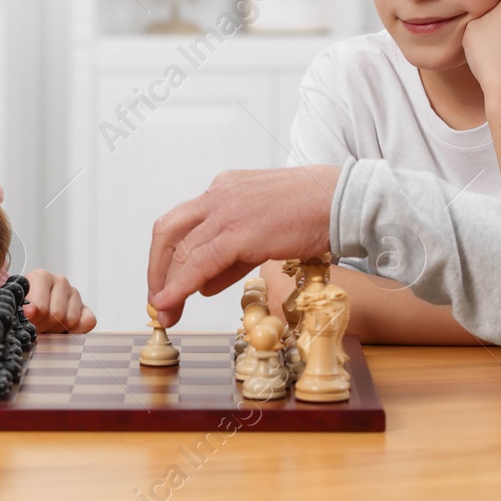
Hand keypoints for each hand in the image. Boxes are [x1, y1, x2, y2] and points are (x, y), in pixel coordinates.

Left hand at [22, 269, 96, 332]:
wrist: (30, 315)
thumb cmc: (22, 311)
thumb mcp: (15, 308)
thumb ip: (18, 308)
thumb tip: (30, 311)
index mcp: (41, 276)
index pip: (40, 307)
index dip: (32, 321)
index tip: (25, 323)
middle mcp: (60, 281)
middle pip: (57, 314)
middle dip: (45, 326)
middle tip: (36, 327)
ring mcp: (75, 294)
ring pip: (70, 319)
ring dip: (57, 329)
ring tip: (47, 327)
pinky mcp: (86, 308)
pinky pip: (87, 322)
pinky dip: (75, 331)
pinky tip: (62, 329)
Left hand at [147, 166, 339, 326]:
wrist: (343, 201)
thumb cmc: (314, 213)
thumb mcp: (265, 232)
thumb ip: (232, 256)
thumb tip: (204, 283)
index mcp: (225, 189)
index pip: (183, 224)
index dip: (169, 258)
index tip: (166, 286)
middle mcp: (219, 193)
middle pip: (169, 231)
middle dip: (157, 268)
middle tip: (158, 300)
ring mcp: (226, 209)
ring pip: (180, 249)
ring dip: (166, 284)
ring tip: (164, 311)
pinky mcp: (238, 230)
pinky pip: (199, 262)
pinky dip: (179, 285)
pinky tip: (172, 302)